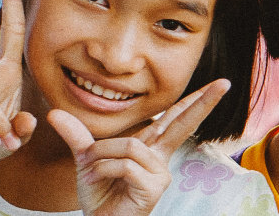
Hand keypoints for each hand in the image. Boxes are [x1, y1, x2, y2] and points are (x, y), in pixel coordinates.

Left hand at [48, 79, 231, 215]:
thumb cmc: (100, 195)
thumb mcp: (87, 160)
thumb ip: (77, 136)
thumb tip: (54, 113)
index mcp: (151, 149)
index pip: (174, 119)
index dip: (196, 101)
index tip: (220, 84)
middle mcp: (160, 159)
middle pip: (181, 123)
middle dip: (203, 103)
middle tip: (224, 83)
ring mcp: (160, 174)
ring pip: (130, 146)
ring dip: (102, 155)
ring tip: (90, 171)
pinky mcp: (153, 188)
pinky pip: (125, 165)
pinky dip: (103, 169)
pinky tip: (96, 180)